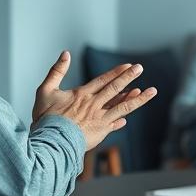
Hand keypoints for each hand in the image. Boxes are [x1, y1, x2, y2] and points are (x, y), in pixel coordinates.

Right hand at [37, 55, 157, 150]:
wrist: (50, 142)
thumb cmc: (45, 118)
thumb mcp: (45, 90)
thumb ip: (56, 71)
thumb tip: (65, 53)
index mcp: (81, 95)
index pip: (103, 80)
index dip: (116, 72)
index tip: (128, 66)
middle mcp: (93, 105)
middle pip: (115, 89)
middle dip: (129, 78)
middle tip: (140, 68)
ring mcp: (99, 119)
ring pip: (123, 107)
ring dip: (137, 98)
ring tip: (151, 91)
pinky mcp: (100, 132)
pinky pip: (114, 123)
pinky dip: (121, 119)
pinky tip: (126, 118)